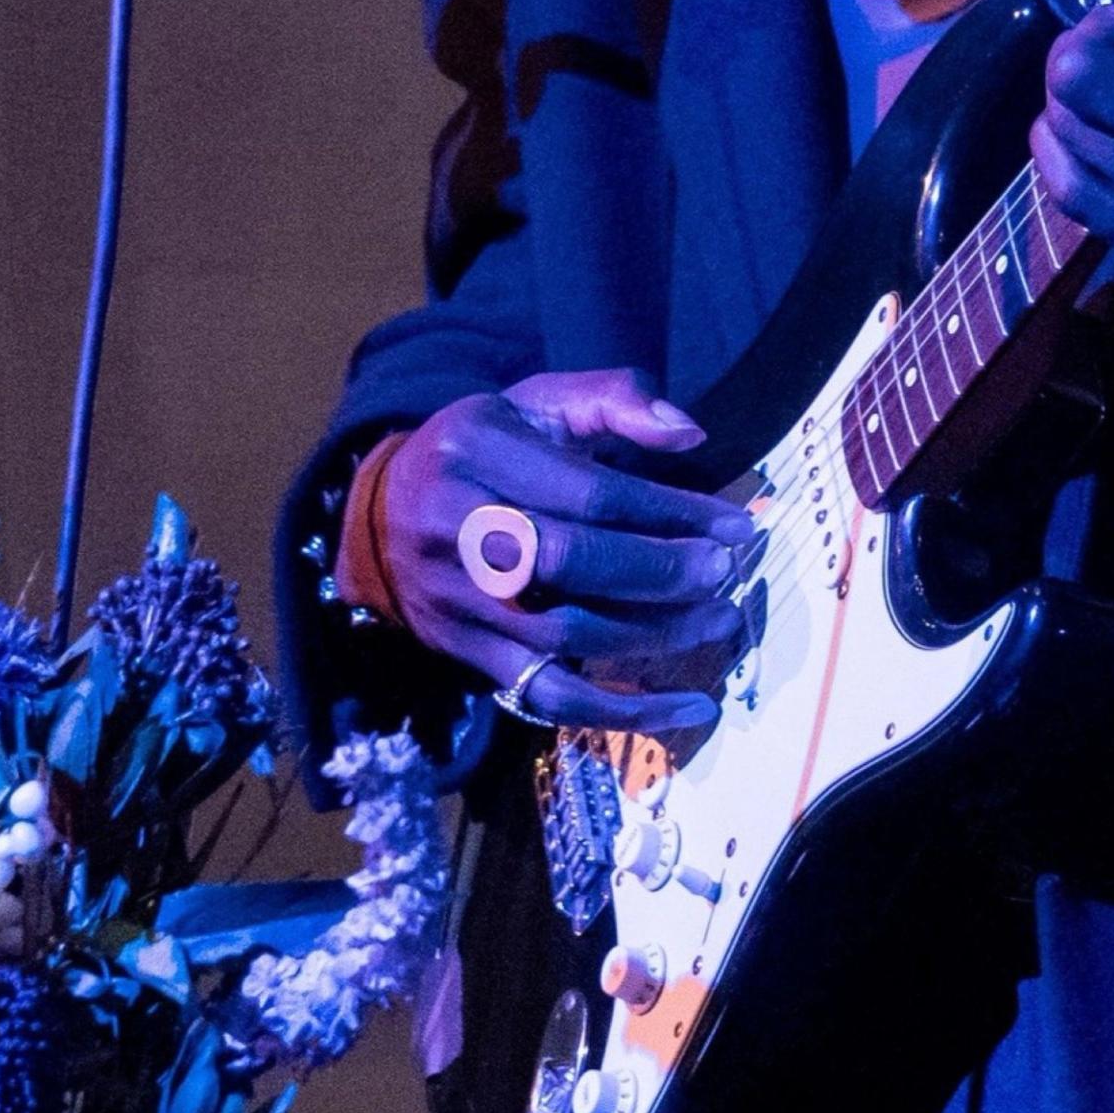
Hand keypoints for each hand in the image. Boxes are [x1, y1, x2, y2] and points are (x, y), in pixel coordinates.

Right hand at [371, 368, 760, 735]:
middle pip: (573, 562)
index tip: (733, 525)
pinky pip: (549, 695)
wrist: (380, 516)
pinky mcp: (465, 653)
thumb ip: (616, 400)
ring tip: (715, 619)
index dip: (671, 512)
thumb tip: (690, 437)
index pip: (591, 493)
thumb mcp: (538, 402)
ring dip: (655, 634)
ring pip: (566, 634)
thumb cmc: (484, 451)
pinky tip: (684, 704)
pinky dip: (622, 712)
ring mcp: (458, 598)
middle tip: (722, 573)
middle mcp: (457, 525)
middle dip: (662, 573)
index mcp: (478, 450)